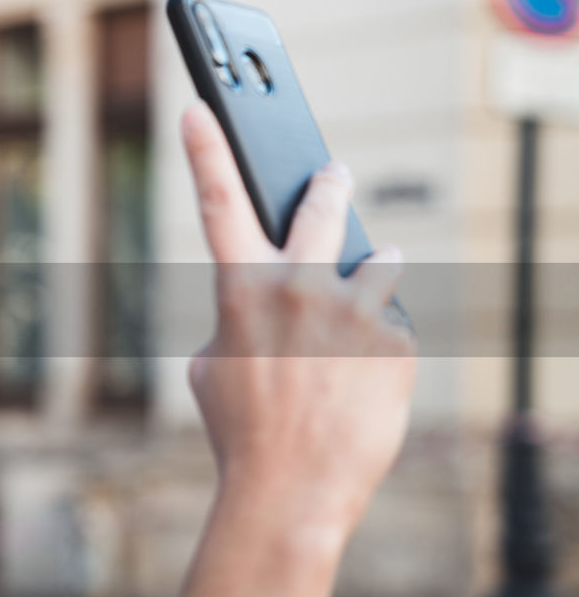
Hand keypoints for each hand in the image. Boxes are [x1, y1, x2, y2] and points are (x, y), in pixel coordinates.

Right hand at [181, 102, 417, 542]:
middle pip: (318, 207)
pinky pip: (390, 325)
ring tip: (361, 301)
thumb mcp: (209, 370)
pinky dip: (379, 342)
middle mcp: (299, 287)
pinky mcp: (395, 341)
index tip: (200, 108)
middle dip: (326, 186)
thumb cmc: (240, 431)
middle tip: (332, 176)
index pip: (218, 201)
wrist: (292, 488)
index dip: (204, 149)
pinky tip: (363, 377)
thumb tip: (262, 307)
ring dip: (371, 271)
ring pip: (376, 262)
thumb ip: (234, 320)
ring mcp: (353, 310)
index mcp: (242, 289)